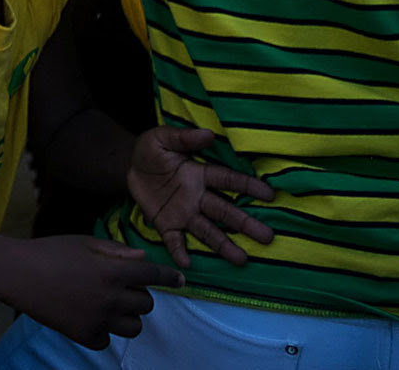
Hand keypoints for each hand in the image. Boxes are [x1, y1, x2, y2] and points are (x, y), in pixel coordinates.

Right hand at [0, 234, 182, 348]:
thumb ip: (117, 251)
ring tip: (110, 305)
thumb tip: (144, 259)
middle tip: (122, 287)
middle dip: (140, 295)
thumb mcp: (84, 242)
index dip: (169, 277)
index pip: (152, 275)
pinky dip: (104, 330)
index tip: (180, 280)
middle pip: (147, 305)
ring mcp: (97, 319)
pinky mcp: (83, 335)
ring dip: (128, 316)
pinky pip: (107, 339)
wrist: (16, 273)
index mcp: (112, 271)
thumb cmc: (50, 251)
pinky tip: (90, 316)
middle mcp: (109, 297)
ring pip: (134, 327)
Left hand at [128, 127, 275, 268]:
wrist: (128, 167)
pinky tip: (186, 265)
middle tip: (268, 237)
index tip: (270, 195)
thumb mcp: (162, 138)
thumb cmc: (151, 150)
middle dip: (245, 224)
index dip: (248, 186)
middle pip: (224, 211)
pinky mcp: (166, 224)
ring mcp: (183, 213)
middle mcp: (197, 197)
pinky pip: (174, 240)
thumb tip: (208, 135)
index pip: (227, 180)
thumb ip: (184, 138)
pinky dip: (179, 252)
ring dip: (223, 244)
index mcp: (199, 174)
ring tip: (242, 259)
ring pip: (207, 230)